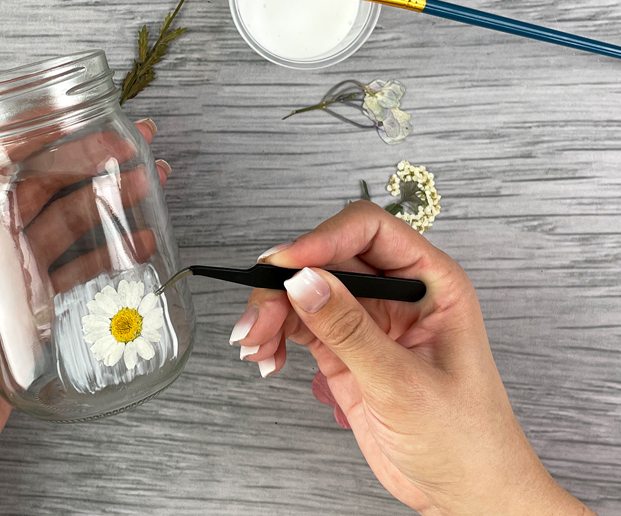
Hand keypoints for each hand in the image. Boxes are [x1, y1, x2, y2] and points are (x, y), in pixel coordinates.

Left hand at [0, 119, 167, 514]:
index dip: (35, 143)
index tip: (76, 120)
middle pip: (39, 193)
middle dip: (85, 165)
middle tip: (131, 150)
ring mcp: (7, 282)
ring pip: (62, 227)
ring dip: (102, 205)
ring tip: (145, 188)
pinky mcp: (28, 312)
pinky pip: (71, 272)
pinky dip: (104, 255)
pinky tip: (134, 246)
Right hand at [232, 201, 595, 515]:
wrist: (466, 492)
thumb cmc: (466, 439)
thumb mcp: (404, 382)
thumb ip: (350, 329)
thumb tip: (304, 281)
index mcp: (431, 282)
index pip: (369, 231)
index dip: (323, 239)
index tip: (284, 264)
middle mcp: (398, 292)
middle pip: (326, 258)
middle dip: (284, 283)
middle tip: (258, 318)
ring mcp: (369, 321)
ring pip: (306, 291)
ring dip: (272, 312)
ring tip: (254, 345)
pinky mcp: (346, 349)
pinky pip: (300, 325)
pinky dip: (276, 336)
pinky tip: (267, 357)